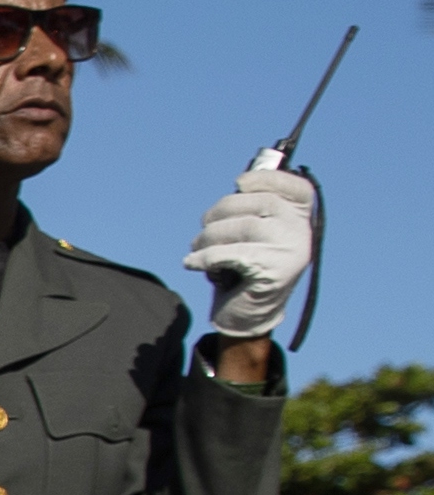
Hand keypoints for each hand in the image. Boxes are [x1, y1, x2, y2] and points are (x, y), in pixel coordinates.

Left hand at [185, 163, 313, 339]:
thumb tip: (239, 185)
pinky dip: (204, 257)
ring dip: (208, 236)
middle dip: (221, 211)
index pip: (297, 188)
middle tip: (204, 227)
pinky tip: (192, 262)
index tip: (239, 182)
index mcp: (301, 220)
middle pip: (260, 203)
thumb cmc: (245, 268)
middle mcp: (302, 233)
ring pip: (242, 226)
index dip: (268, 178)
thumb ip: (253, 211)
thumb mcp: (255, 236)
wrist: (249, 316)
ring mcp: (291, 253)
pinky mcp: (273, 273)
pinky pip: (231, 253)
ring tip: (197, 247)